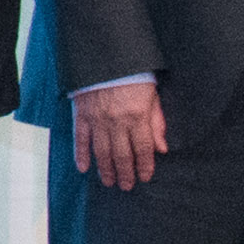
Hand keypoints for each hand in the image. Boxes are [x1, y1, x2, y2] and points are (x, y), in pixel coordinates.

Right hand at [70, 77, 167, 192]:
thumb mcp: (153, 96)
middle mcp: (117, 122)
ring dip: (106, 169)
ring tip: (109, 182)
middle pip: (122, 155)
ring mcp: (98, 120)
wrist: (106, 56)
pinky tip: (84, 168)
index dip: (145, 166)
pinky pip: (81, 139)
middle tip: (126, 186)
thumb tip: (162, 148)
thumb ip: (157, 123)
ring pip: (102, 151)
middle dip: (125, 173)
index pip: (143, 149)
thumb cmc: (133, 75)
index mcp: (138, 116)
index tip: (145, 177)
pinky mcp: (82, 115)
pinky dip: (81, 155)